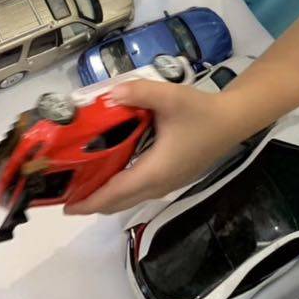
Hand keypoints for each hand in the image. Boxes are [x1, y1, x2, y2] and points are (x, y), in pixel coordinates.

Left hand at [64, 81, 240, 214]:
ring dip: (107, 196)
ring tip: (84, 182)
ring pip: (130, 198)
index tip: (66, 205)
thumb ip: (139, 93)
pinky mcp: (172, 177)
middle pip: (119, 202)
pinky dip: (120, 188)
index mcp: (154, 171)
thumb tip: (111, 94)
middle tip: (67, 192)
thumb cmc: (201, 112)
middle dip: (92, 201)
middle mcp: (159, 184)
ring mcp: (167, 184)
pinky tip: (112, 169)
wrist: (232, 121)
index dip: (89, 201)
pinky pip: (139, 190)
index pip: (115, 193)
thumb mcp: (170, 97)